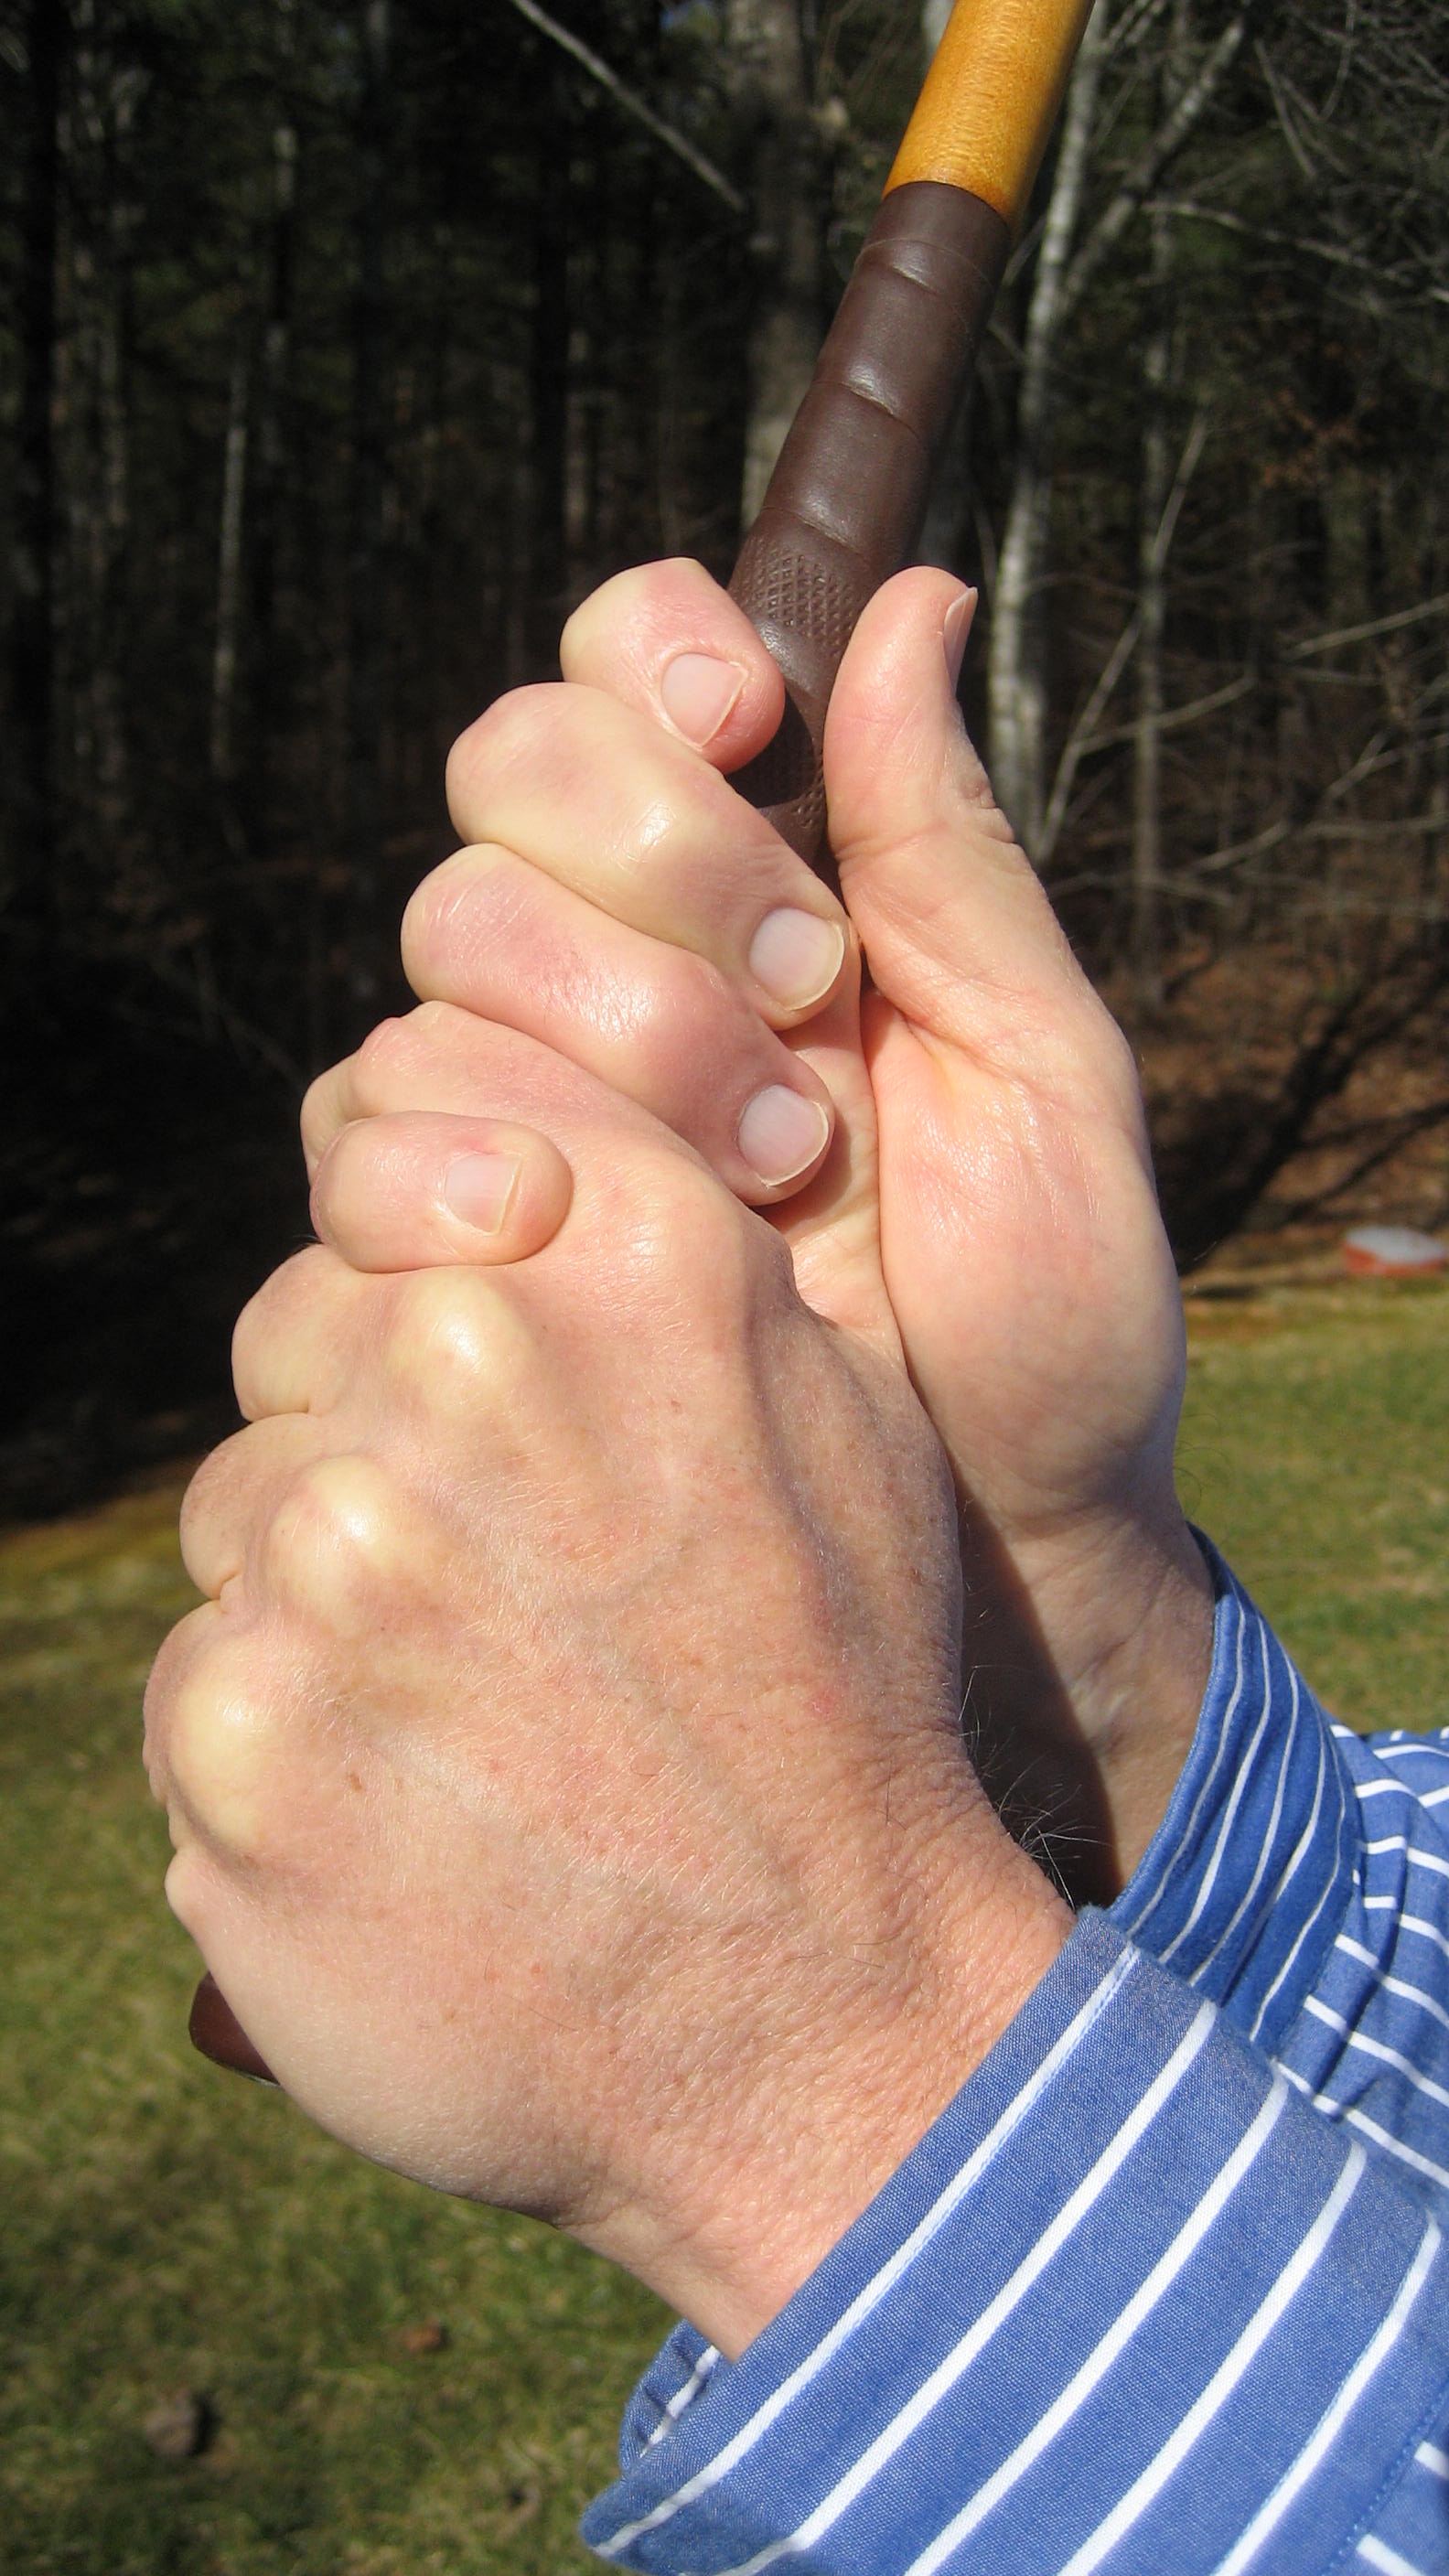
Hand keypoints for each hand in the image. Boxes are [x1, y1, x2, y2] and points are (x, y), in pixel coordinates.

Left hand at [145, 1028, 1068, 2356]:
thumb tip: (523, 1160)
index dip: (428, 1238)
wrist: (827, 2022)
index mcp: (632, 1259)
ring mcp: (341, 1550)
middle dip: (373, 1426)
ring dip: (324, 1595)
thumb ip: (682, 1253)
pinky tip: (415, 1809)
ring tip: (482, 1716)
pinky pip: (197, 1672)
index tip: (483, 1343)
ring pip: (240, 1505)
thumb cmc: (839, 1707)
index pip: (403, 1122)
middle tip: (511, 1586)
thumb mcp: (842, 1420)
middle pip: (301, 1322)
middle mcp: (472, 1368)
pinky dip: (280, 1742)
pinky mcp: (236, 1729)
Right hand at [314, 563, 1212, 1895]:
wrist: (991, 1563)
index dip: (651, 661)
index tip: (746, 725)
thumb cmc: (1054, 1326)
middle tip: (798, 1001)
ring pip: (437, 954)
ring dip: (597, 1035)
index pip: (633, 679)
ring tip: (771, 1172)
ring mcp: (538, 1104)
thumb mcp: (1047, 1077)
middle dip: (645, 867)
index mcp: (778, 897)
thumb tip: (916, 601)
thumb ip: (953, 855)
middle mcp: (634, 973)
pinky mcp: (463, 1241)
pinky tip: (565, 1227)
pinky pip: (365, 1132)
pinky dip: (448, 1156)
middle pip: (506, 785)